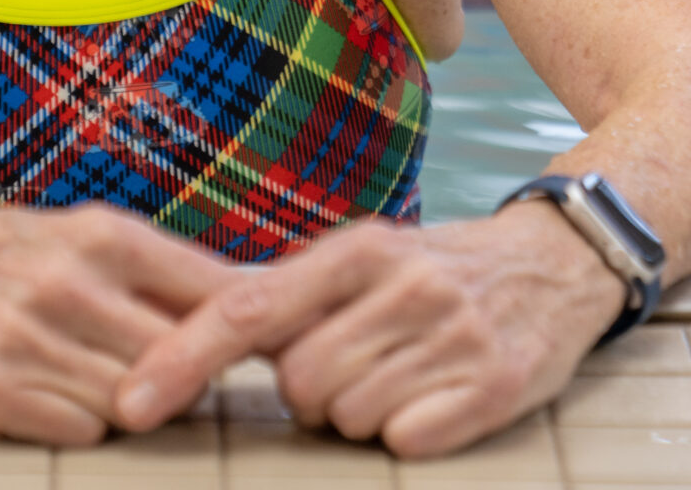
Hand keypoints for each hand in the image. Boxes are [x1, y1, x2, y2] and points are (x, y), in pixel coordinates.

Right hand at [0, 199, 236, 445]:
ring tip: (78, 376)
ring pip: (131, 407)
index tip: (283, 353)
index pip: (221, 296)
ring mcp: (23, 336)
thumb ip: (153, 275)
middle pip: (182, 367)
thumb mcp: (72, 237)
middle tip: (157, 380)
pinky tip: (38, 396)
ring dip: (122, 408)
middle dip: (181, 383)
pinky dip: (71, 426)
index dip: (257, 334)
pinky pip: (75, 433)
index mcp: (104, 235)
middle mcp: (68, 281)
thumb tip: (251, 312)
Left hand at [113, 203, 627, 456]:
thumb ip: (287, 295)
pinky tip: (435, 398)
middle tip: (356, 366)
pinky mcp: (495, 385)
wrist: (560, 263)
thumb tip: (184, 333)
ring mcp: (451, 334)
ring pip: (350, 417)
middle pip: (298, 383)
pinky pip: (408, 442)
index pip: (246, 308)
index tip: (129, 405)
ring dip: (362, 414)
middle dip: (311, 394)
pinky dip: (410, 434)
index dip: (180, 359)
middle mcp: (400, 284)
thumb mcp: (362, 259)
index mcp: (355, 250)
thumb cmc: (435, 272)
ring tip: (402, 374)